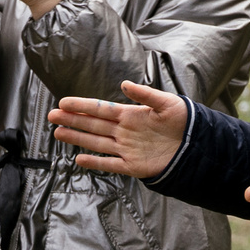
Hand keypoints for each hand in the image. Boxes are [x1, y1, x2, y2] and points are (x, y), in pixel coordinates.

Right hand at [49, 80, 187, 177]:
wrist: (197, 144)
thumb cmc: (184, 121)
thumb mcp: (167, 103)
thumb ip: (146, 94)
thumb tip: (124, 84)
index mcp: (131, 114)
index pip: (101, 109)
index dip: (82, 106)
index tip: (64, 102)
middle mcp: (125, 131)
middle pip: (93, 125)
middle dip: (73, 120)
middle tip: (52, 116)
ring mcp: (127, 148)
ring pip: (96, 143)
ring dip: (78, 138)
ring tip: (58, 132)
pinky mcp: (133, 166)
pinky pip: (110, 164)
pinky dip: (96, 162)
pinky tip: (79, 158)